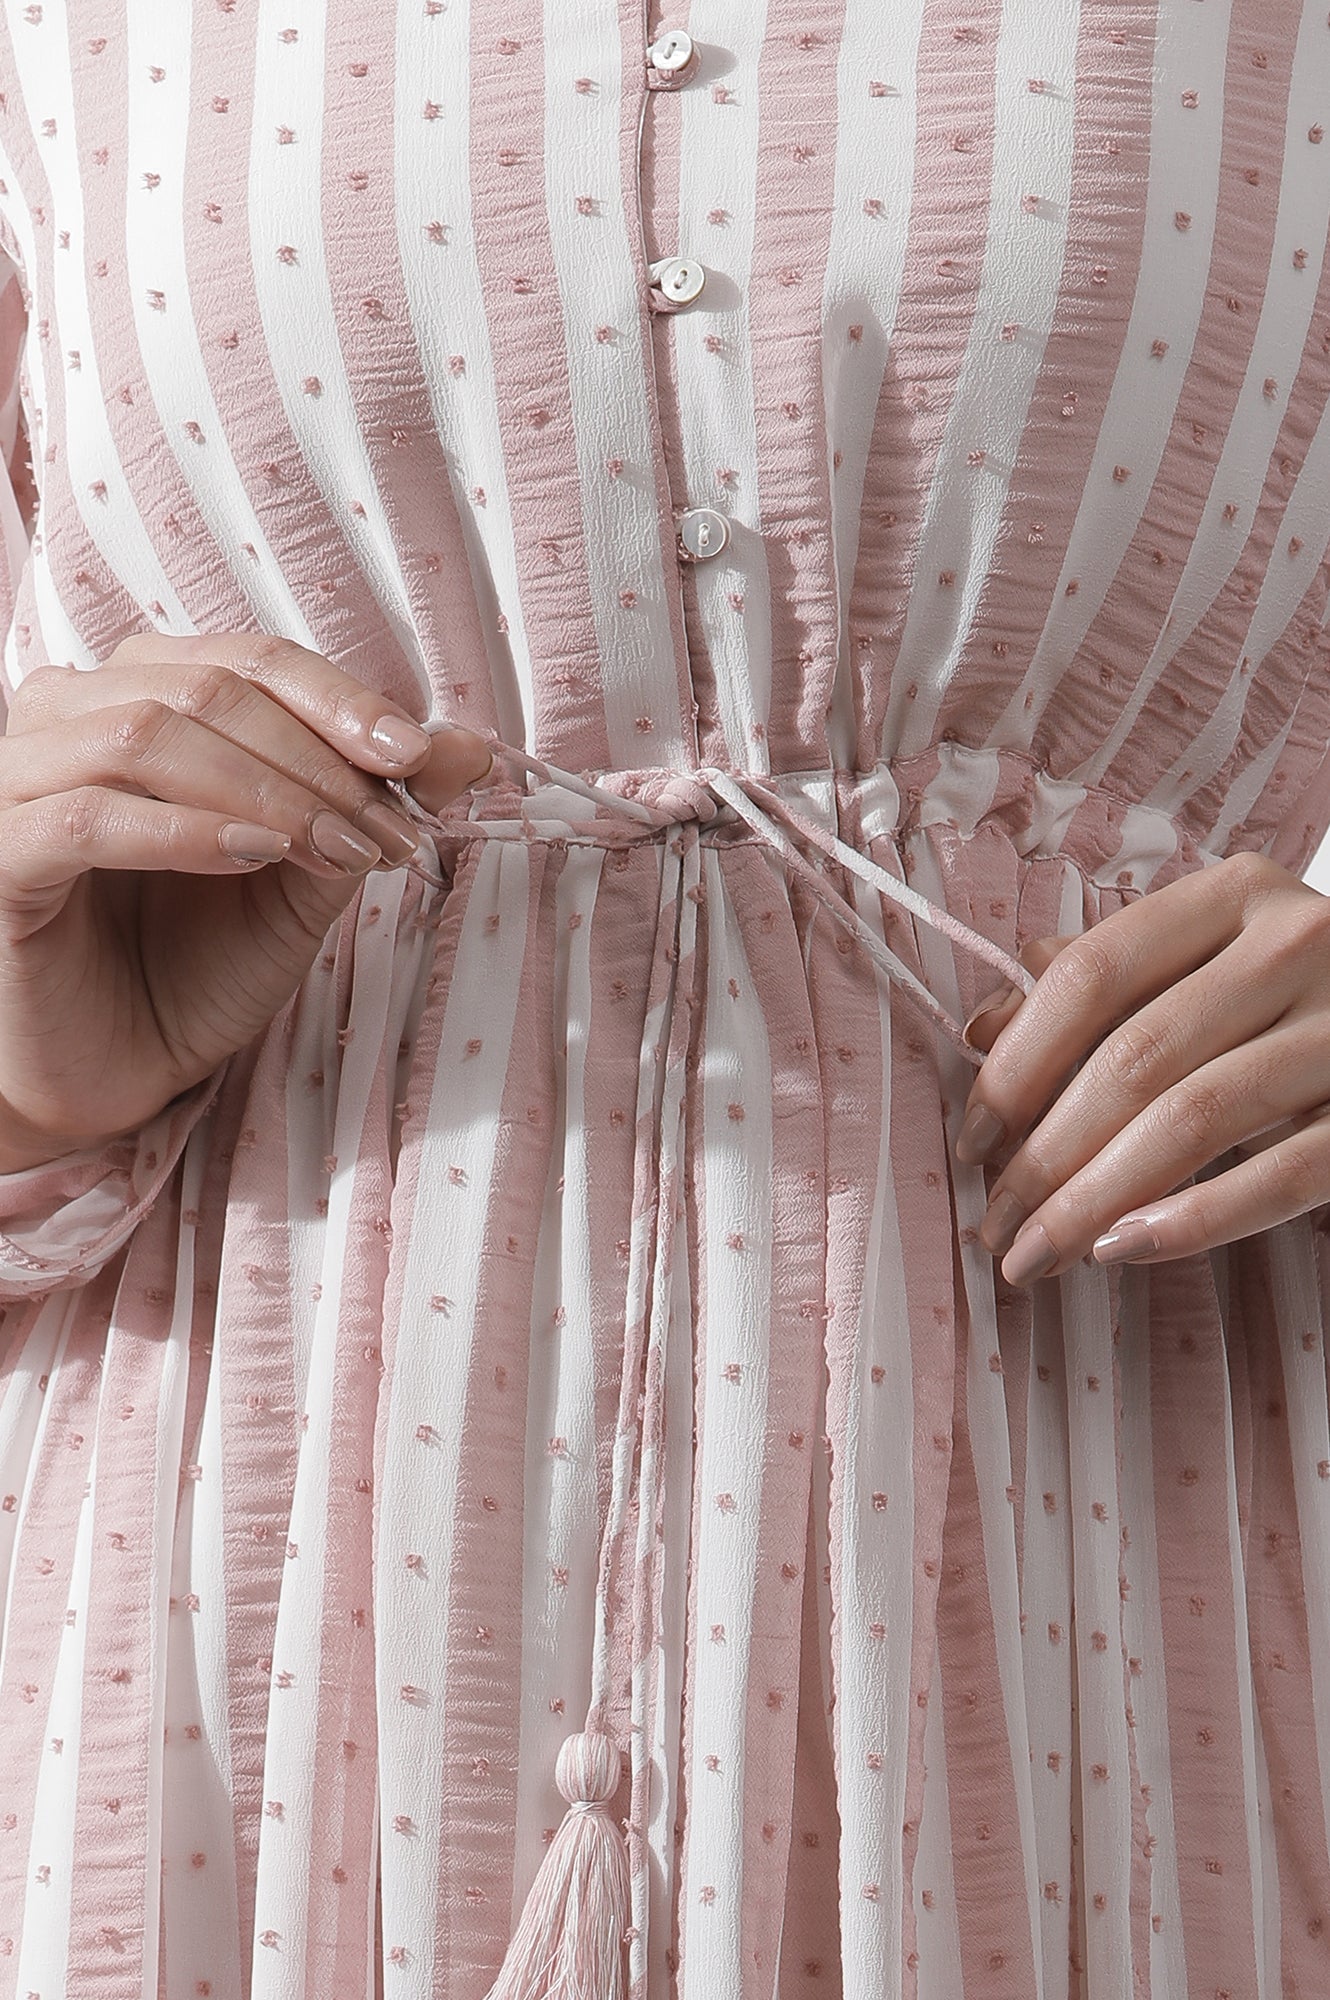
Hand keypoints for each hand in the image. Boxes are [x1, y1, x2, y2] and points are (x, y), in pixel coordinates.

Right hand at [0, 632, 491, 1168]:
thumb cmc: (195, 965)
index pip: (247, 660)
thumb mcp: (304, 876)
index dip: (341, 700)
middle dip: (319, 759)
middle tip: (393, 829)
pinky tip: (254, 858)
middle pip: (205, 686)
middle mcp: (66, 715)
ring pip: (145, 735)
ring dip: (266, 790)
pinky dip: (185, 830)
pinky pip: (87, 817)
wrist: (112, 1072)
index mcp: (136, 695)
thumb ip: (368, 803)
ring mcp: (18, 781)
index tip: (419, 760)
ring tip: (338, 850)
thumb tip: (470, 747)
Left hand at [951, 851, 1329, 1284]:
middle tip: (994, 1223)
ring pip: (1194, 1120)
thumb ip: (1097, 984)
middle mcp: (1296, 945)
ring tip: (1040, 1254)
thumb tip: (980, 1029)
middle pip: (1135, 1057)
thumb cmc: (1290, 994)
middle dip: (1046, 1155)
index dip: (1018, 1062)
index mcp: (1234, 896)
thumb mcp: (1204, 960)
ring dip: (1096, 1200)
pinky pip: (1282, 1175)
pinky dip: (1195, 1220)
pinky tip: (1125, 1250)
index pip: (1093, 974)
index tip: (972, 1139)